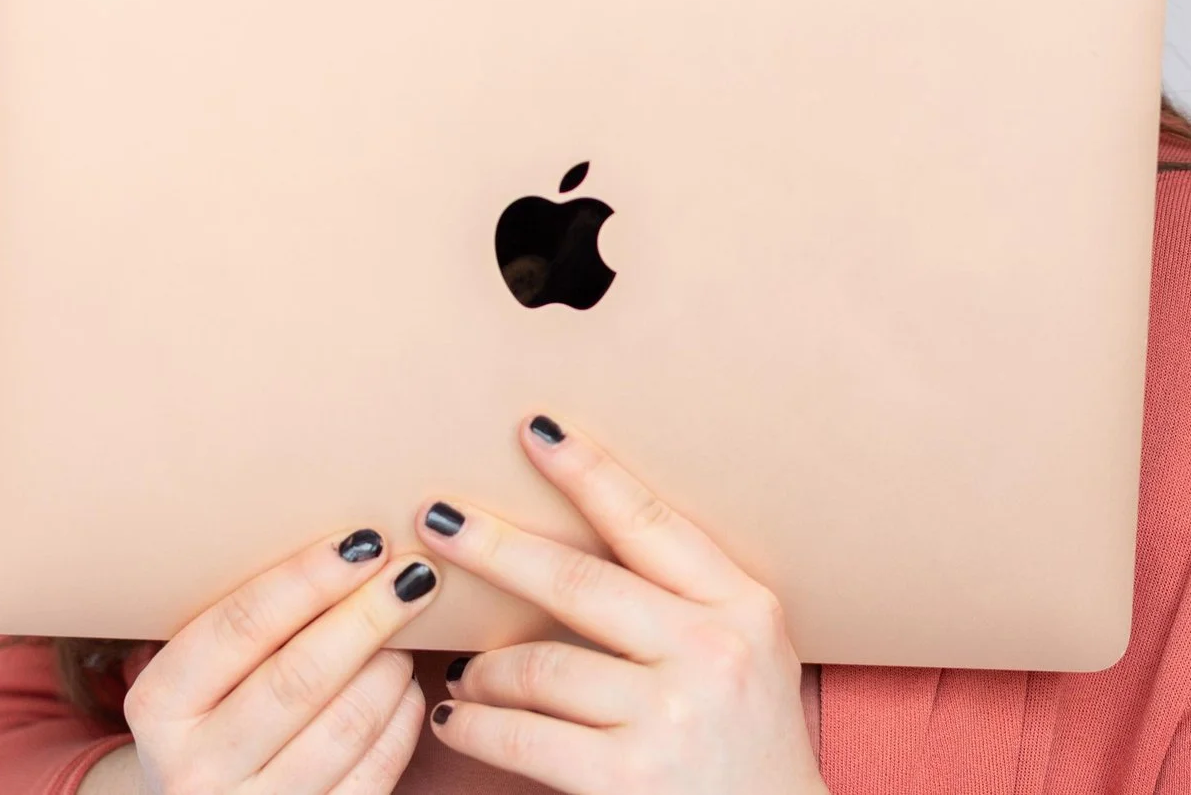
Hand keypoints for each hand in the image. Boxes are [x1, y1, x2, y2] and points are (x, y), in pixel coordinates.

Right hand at [107, 526, 441, 794]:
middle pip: (299, 677)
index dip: (308, 578)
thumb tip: (348, 547)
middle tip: (415, 573)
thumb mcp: (196, 676)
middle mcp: (194, 771)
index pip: (240, 627)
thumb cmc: (212, 717)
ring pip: (346, 725)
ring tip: (408, 630)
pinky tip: (405, 684)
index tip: (364, 542)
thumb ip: (247, 623)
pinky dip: (401, 718)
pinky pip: (375, 770)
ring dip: (390, 666)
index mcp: (159, 708)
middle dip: (367, 616)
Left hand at [415, 417, 827, 794]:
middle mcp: (710, 650)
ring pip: (540, 667)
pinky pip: (526, 737)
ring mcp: (672, 715)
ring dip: (485, 667)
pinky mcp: (631, 775)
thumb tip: (582, 547)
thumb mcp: (749, 653)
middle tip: (438, 520)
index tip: (537, 429)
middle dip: (496, 547)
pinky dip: (478, 725)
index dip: (589, 472)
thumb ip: (687, 601)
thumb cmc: (752, 747)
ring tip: (461, 671)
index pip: (650, 523)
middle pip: (578, 580)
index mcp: (742, 607)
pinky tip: (455, 718)